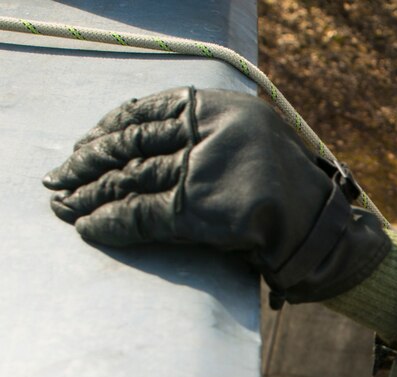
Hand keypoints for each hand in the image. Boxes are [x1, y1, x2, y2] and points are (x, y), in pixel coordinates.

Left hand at [43, 87, 389, 304]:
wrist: (323, 237)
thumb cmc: (290, 199)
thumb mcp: (254, 148)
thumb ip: (211, 137)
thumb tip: (144, 143)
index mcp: (229, 109)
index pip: (153, 108)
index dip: (111, 126)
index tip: (87, 143)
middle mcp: (217, 132)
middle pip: (136, 142)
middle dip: (90, 162)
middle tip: (61, 177)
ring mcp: (210, 169)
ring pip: (132, 179)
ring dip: (91, 195)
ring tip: (66, 206)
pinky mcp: (201, 209)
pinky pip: (142, 214)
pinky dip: (112, 223)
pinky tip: (91, 228)